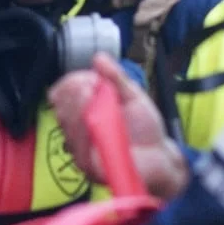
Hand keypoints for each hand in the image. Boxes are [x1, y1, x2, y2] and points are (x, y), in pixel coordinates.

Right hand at [48, 53, 187, 199]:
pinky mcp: (89, 166)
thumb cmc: (145, 127)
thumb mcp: (133, 96)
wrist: (161, 155)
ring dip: (75, 107)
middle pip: (62, 108)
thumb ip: (116, 78)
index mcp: (84, 111)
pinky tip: (90, 118)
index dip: (70, 83)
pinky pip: (79, 147)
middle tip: (88, 84)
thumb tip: (98, 57)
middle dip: (72, 92)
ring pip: (67, 125)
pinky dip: (82, 130)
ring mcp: (81, 149)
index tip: (85, 77)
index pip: (64, 94)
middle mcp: (77, 129)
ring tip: (88, 94)